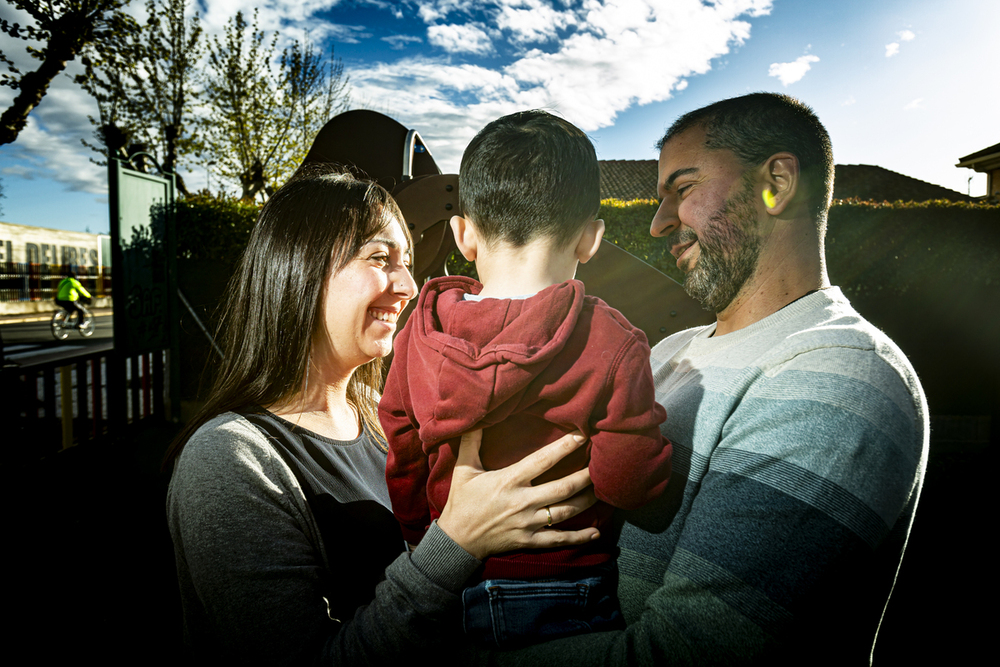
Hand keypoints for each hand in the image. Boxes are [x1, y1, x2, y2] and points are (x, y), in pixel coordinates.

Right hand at [437, 429, 598, 559]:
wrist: (456, 540)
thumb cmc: (461, 501)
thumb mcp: (463, 469)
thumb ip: (472, 442)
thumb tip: (475, 417)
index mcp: (509, 480)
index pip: (542, 460)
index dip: (564, 448)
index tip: (582, 436)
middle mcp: (523, 502)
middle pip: (562, 487)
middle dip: (585, 476)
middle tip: (603, 465)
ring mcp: (528, 523)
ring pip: (565, 511)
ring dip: (587, 501)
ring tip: (603, 490)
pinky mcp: (530, 541)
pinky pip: (559, 539)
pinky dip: (579, 537)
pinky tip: (596, 533)